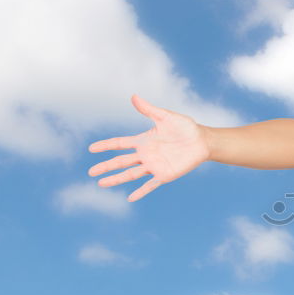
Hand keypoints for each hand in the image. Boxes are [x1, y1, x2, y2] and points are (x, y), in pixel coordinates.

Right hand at [87, 95, 210, 201]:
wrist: (202, 141)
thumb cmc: (185, 127)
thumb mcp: (165, 117)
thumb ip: (149, 110)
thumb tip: (134, 96)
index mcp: (143, 141)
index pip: (119, 143)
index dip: (105, 145)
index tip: (91, 148)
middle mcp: (146, 155)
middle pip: (121, 161)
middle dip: (106, 167)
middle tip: (91, 172)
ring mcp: (154, 166)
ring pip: (130, 174)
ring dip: (116, 179)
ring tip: (101, 184)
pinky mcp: (164, 175)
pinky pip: (150, 185)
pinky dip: (141, 191)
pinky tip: (130, 198)